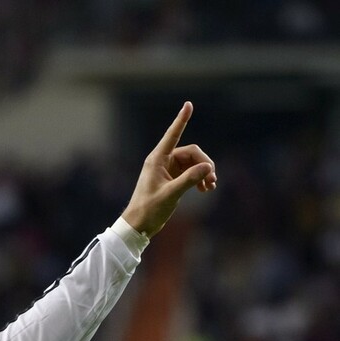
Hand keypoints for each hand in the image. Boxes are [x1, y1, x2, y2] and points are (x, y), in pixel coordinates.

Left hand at [122, 102, 216, 237]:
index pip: (173, 135)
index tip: (188, 105)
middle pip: (191, 153)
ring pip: (193, 163)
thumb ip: (189, 180)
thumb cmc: (149, 209)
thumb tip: (208, 167)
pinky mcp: (172, 179)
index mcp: (157, 160)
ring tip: (211, 187)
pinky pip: (191, 172)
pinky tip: (206, 190)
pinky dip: (200, 179)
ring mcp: (168, 170)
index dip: (181, 120)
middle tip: (212, 180)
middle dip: (204, 164)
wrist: (140, 225)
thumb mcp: (171, 194)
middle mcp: (162, 161)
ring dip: (204, 172)